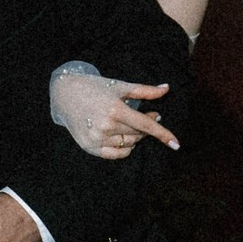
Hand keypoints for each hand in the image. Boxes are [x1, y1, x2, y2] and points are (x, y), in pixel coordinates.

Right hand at [51, 71, 177, 158]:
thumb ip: (145, 90)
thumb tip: (167, 89)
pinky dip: (124, 148)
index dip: (163, 134)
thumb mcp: (120, 86)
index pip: (145, 126)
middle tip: (149, 115)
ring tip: (130, 123)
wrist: (65, 94)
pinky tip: (123, 136)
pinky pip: (116, 154)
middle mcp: (105, 126)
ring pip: (128, 145)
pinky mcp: (89, 147)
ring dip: (136, 137)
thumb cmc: (95, 88)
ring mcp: (96, 139)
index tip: (177, 144)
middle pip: (138, 135)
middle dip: (147, 127)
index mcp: (115, 109)